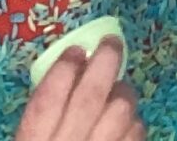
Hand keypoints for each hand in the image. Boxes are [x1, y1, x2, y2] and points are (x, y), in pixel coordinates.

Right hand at [17, 42, 143, 140]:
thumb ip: (41, 124)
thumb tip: (67, 76)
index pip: (46, 102)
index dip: (63, 71)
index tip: (76, 51)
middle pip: (89, 98)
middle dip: (104, 64)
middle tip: (111, 45)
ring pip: (121, 110)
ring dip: (123, 94)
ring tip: (118, 90)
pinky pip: (136, 135)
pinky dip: (133, 124)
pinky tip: (126, 125)